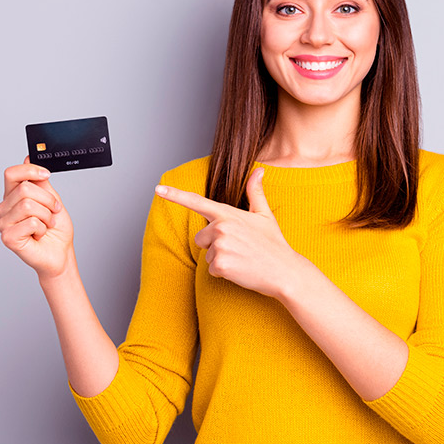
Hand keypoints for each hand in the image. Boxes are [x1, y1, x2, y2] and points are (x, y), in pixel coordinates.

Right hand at [0, 157, 74, 279]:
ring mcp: (4, 223)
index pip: (11, 173)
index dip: (30, 170)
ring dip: (46, 216)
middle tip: (52, 212)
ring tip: (45, 225)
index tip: (46, 174)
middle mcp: (4, 208)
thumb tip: (29, 158)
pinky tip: (39, 235)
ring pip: (29, 205)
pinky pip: (31, 222)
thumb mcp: (51, 199)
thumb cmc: (55, 229)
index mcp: (12, 196)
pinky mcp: (8, 237)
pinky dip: (42, 228)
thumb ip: (40, 181)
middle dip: (47, 200)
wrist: (60, 253)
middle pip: (25, 189)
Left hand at [155, 168, 304, 297]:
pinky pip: (211, 270)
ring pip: (207, 255)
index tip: (158, 189)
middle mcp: (221, 227)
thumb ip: (255, 192)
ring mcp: (220, 246)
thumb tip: (259, 170)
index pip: (197, 201)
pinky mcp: (220, 265)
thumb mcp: (265, 215)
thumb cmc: (274, 244)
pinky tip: (241, 270)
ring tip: (242, 259)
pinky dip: (224, 273)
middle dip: (214, 245)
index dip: (175, 195)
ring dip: (221, 259)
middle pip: (201, 238)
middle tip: (239, 248)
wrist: (285, 271)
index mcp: (228, 214)